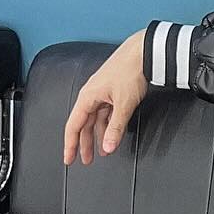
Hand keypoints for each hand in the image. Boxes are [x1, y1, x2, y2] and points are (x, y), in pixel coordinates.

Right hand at [62, 32, 149, 164]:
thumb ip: (115, 128)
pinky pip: (105, 113)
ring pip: (95, 120)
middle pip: (83, 125)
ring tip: (103, 152)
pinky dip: (108, 126)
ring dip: (98, 136)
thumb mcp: (124, 104)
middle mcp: (91, 95)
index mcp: (87, 97)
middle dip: (84, 144)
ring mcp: (101, 93)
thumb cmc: (130, 71)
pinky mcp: (112, 92)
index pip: (74, 126)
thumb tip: (108, 147)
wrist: (143, 52)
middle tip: (86, 160)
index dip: (70, 145)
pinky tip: (112, 135)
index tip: (69, 159)